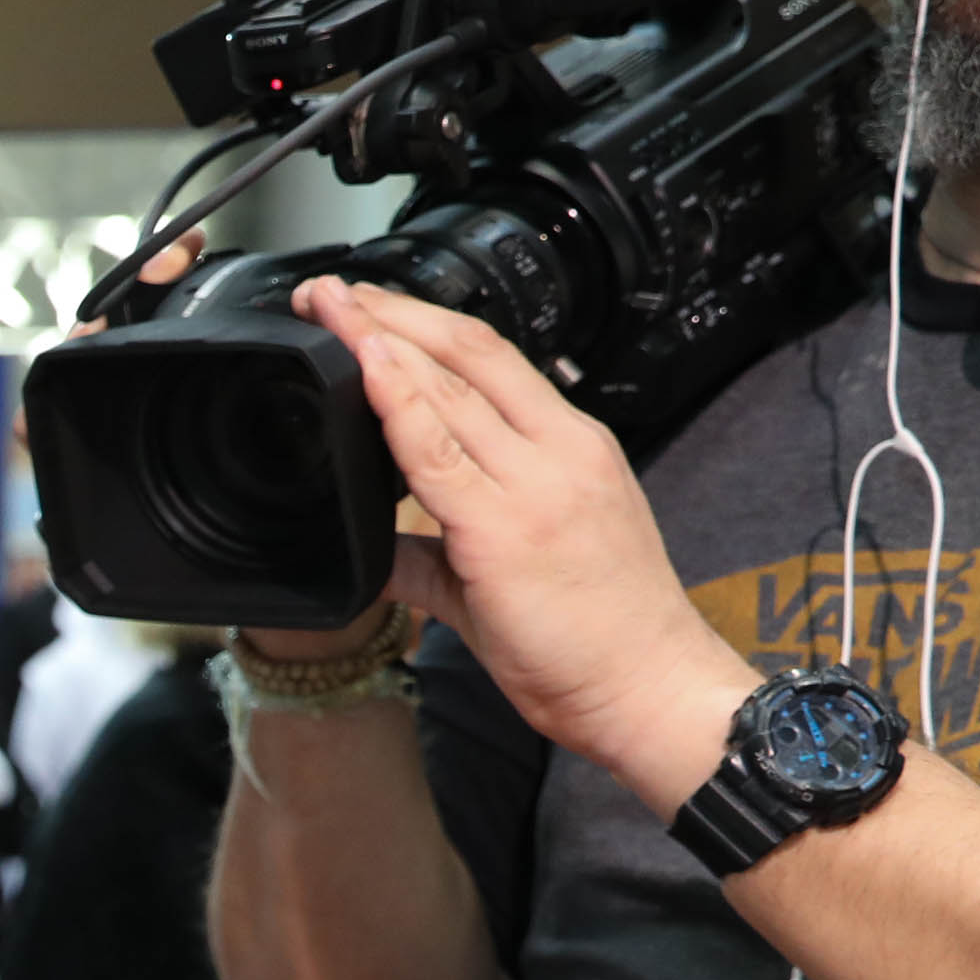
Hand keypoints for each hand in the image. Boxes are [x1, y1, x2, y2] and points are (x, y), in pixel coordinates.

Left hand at [292, 277, 751, 803]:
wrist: (651, 689)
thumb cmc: (597, 637)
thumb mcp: (511, 573)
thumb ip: (434, 553)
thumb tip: (379, 548)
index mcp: (569, 449)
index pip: (493, 360)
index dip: (424, 324)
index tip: (369, 305)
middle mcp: (558, 451)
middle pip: (468, 354)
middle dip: (392, 314)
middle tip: (328, 289)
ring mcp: (536, 484)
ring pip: (451, 388)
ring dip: (381, 342)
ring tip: (328, 310)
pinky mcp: (507, 529)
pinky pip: (440, 453)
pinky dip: (400, 403)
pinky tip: (368, 367)